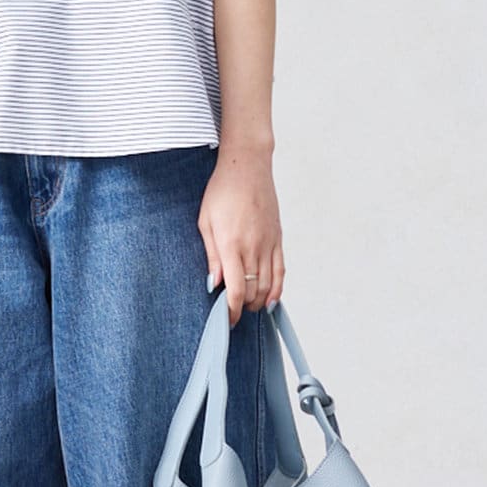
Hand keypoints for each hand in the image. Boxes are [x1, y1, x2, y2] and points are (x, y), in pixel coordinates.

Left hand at [198, 148, 282, 325]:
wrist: (247, 166)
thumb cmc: (221, 191)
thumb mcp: (206, 222)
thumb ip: (212, 256)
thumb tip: (215, 284)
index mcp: (231, 245)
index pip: (236, 290)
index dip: (231, 311)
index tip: (226, 319)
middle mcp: (253, 247)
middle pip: (254, 292)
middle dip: (243, 308)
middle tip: (232, 312)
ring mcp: (269, 243)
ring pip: (268, 285)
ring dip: (258, 302)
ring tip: (247, 306)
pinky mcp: (278, 239)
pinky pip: (281, 271)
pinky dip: (277, 290)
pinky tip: (269, 301)